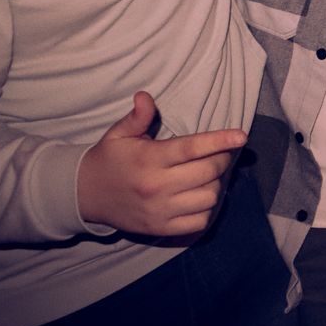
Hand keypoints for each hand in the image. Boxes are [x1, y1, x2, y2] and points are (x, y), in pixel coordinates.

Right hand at [77, 93, 245, 236]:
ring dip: (216, 183)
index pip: (193, 148)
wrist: (84, 195)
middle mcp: (156, 186)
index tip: (241, 136)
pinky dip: (207, 208)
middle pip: (208, 171)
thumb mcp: (119, 134)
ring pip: (209, 196)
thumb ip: (138, 116)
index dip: (220, 140)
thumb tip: (145, 96)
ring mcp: (160, 210)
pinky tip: (199, 195)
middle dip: (222, 158)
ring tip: (207, 175)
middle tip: (219, 153)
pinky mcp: (161, 229)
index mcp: (149, 159)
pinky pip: (200, 221)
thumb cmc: (109, 159)